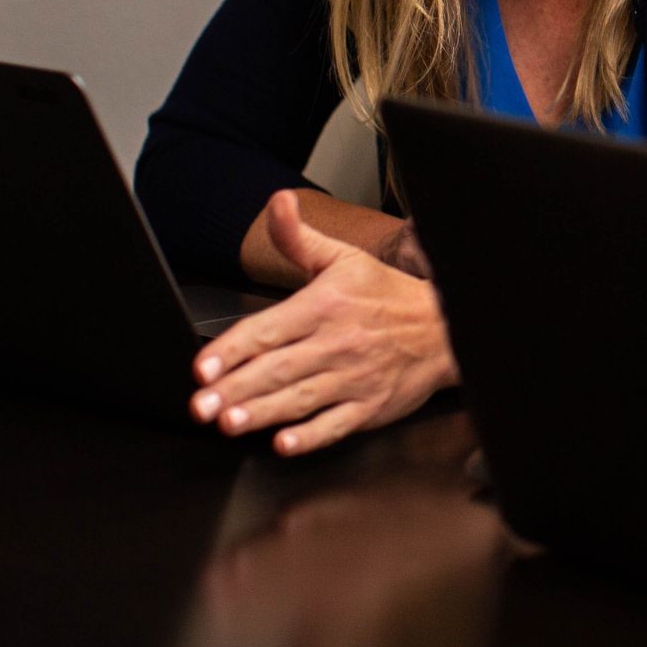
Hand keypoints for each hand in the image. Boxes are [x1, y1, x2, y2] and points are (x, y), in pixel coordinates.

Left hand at [191, 191, 459, 455]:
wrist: (446, 327)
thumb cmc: (388, 295)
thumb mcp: (344, 259)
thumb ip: (299, 238)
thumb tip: (277, 202)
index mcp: (325, 305)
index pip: (268, 329)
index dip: (233, 349)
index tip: (203, 367)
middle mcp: (337, 342)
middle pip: (278, 368)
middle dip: (235, 388)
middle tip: (201, 406)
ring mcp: (354, 377)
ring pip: (301, 398)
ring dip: (263, 413)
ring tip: (230, 424)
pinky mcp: (370, 407)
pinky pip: (336, 425)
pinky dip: (310, 436)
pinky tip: (284, 444)